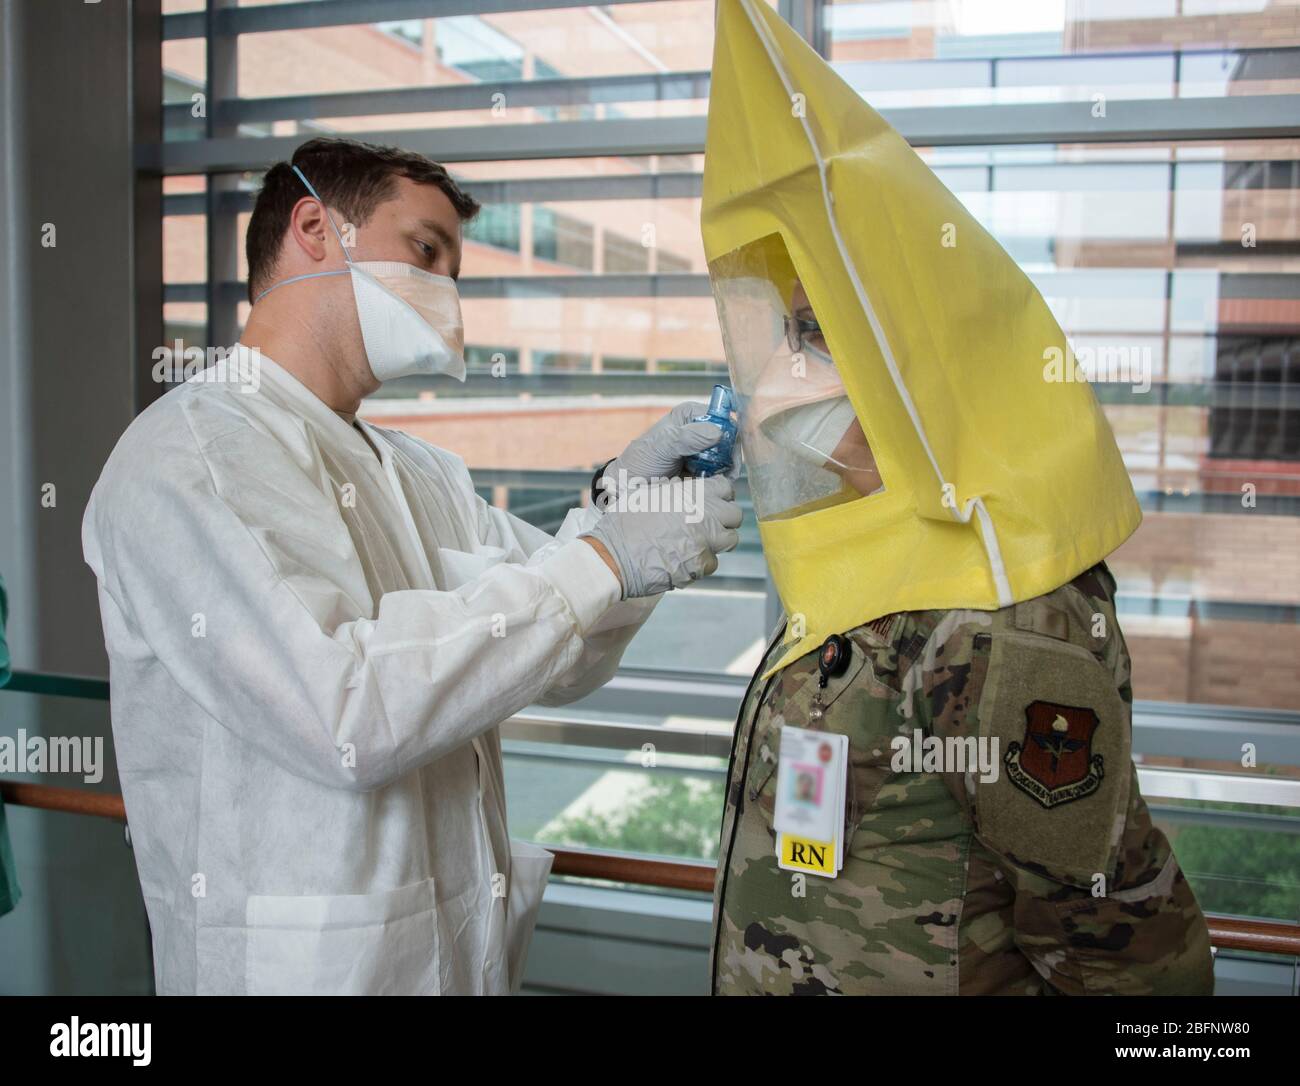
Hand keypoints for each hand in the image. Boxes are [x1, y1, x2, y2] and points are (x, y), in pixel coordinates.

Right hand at [581, 475, 741, 598]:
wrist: (613, 556)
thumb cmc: (624, 523)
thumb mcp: (647, 493)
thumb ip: (673, 490)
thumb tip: (684, 488)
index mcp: (691, 493)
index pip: (725, 487)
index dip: (720, 494)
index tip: (713, 500)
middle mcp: (704, 515)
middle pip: (735, 514)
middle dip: (724, 519)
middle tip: (709, 523)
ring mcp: (705, 541)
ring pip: (730, 540)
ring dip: (717, 541)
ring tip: (698, 542)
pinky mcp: (700, 565)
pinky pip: (713, 563)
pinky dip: (702, 562)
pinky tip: (684, 560)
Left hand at [606, 402, 723, 489]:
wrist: (629, 489)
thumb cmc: (640, 463)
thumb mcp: (660, 446)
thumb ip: (686, 437)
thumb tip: (717, 432)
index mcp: (690, 415)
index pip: (721, 416)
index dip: (729, 431)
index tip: (727, 451)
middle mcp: (700, 431)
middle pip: (729, 438)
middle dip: (729, 455)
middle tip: (722, 471)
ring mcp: (704, 453)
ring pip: (728, 459)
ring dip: (725, 471)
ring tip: (713, 482)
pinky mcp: (705, 472)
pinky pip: (722, 475)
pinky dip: (720, 482)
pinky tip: (710, 489)